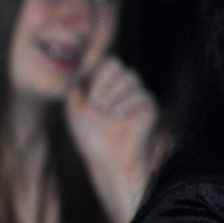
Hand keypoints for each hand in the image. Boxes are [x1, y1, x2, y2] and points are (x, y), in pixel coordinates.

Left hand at [65, 55, 159, 222]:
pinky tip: (118, 116)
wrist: (107, 159)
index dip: (96, 73)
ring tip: (106, 111)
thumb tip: (76, 77)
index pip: (107, 63)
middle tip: (97, 103)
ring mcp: (137, 96)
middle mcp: (123, 89)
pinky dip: (126, 103)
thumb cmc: (92, 139)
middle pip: (118, 65)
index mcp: (107, 87)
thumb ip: (74, 92)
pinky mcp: (149, 107)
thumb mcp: (75, 112)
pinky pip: (140, 94)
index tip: (89, 95)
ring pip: (130, 77)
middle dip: (103, 82)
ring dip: (113, 93)